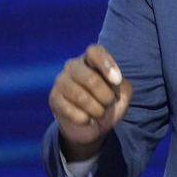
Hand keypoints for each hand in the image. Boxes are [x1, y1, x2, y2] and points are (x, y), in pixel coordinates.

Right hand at [49, 44, 132, 160]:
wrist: (93, 125)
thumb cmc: (108, 103)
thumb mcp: (122, 94)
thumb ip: (122, 86)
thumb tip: (113, 83)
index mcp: (91, 59)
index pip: (95, 51)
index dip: (106, 64)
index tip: (117, 81)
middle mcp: (73, 66)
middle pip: (90, 78)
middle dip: (105, 96)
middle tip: (109, 103)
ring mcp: (61, 81)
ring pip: (80, 96)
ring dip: (96, 110)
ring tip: (99, 113)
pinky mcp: (54, 98)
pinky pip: (70, 110)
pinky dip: (85, 119)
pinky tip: (87, 119)